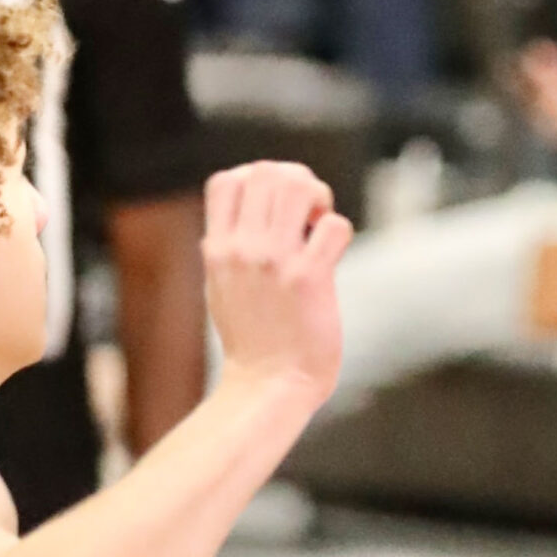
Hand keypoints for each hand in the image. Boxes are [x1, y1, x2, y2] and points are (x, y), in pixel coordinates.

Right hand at [204, 163, 351, 404]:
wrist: (267, 385)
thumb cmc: (251, 338)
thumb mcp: (220, 285)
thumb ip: (227, 248)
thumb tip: (241, 216)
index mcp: (217, 249)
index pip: (225, 180)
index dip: (256, 178)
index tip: (275, 204)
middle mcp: (242, 249)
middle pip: (265, 172)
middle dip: (296, 179)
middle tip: (309, 211)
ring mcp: (275, 262)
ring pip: (298, 186)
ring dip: (319, 197)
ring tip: (319, 225)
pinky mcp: (309, 279)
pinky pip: (334, 226)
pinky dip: (339, 231)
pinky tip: (332, 253)